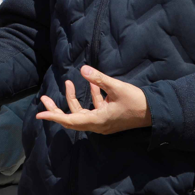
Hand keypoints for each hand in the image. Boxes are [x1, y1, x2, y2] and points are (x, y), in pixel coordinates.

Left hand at [34, 65, 149, 134]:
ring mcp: (103, 122)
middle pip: (71, 118)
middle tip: (44, 98)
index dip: (54, 116)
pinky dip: (90, 97)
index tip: (40, 114)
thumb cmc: (136, 102)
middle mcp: (97, 124)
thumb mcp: (117, 88)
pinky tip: (91, 82)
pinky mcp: (108, 117)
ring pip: (81, 113)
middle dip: (57, 108)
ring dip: (73, 99)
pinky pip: (94, 109)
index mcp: (97, 121)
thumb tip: (83, 69)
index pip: (70, 120)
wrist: (155, 112)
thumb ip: (99, 79)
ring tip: (68, 83)